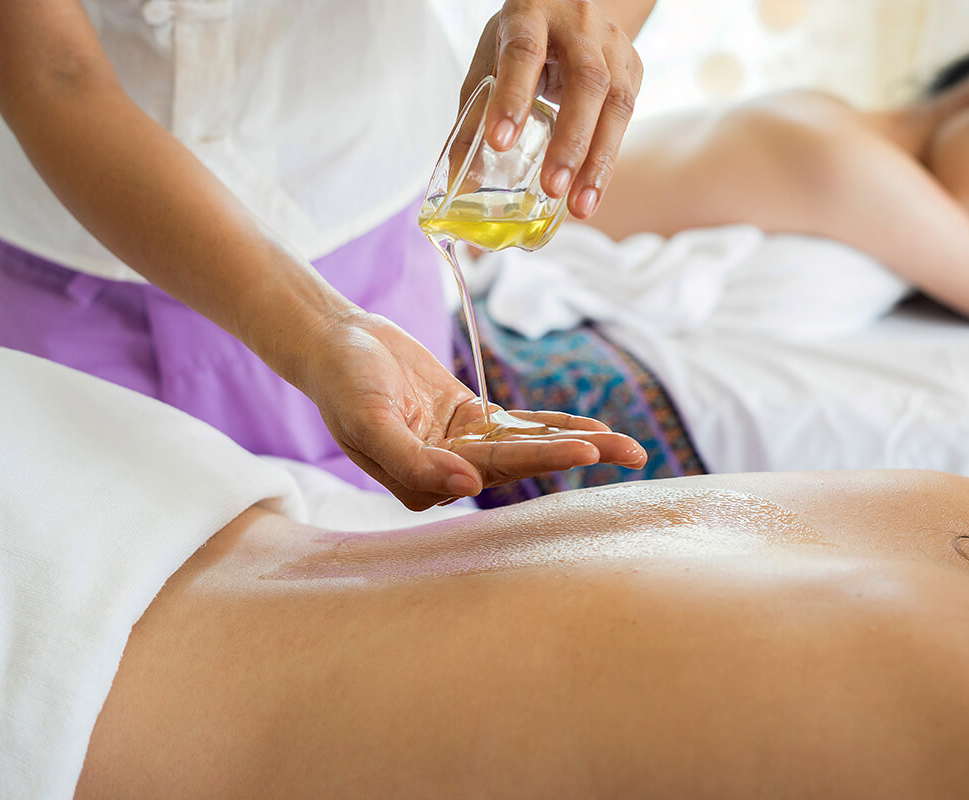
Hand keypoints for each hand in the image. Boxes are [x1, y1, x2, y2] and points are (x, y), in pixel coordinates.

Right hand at [288, 309, 645, 510]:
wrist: (335, 342)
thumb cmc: (343, 382)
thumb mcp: (369, 420)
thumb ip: (412, 460)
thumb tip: (466, 488)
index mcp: (423, 483)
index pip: (492, 472)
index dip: (540, 460)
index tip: (585, 450)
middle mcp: (448, 472)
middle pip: (522, 465)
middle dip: (578, 457)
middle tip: (633, 453)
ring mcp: (462, 446)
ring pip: (528, 446)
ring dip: (578, 443)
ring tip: (630, 447)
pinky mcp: (470, 419)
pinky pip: (519, 424)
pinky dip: (554, 424)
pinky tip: (593, 428)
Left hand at [462, 0, 645, 219]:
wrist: (574, 6)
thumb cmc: (524, 38)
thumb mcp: (491, 60)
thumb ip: (474, 114)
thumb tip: (461, 177)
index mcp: (532, 14)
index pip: (524, 53)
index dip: (513, 96)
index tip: (500, 142)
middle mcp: (580, 26)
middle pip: (586, 81)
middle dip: (570, 140)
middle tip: (552, 187)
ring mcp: (613, 46)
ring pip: (617, 103)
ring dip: (598, 161)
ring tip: (580, 206)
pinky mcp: (633, 69)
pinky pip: (626, 118)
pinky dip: (607, 159)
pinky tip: (591, 190)